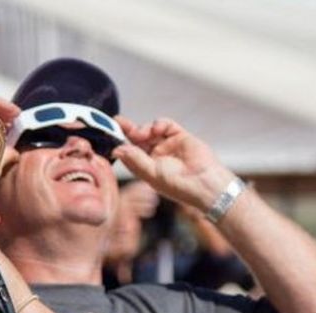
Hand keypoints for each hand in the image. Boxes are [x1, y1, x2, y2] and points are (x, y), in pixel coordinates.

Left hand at [113, 116, 235, 211]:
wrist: (205, 184)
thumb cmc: (179, 186)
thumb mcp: (152, 174)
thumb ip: (135, 160)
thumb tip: (117, 149)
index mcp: (147, 167)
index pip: (130, 151)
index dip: (120, 141)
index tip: (110, 131)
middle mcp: (156, 156)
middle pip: (138, 138)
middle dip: (129, 130)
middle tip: (119, 122)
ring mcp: (168, 145)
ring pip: (150, 130)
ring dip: (144, 129)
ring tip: (144, 133)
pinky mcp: (180, 136)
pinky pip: (166, 125)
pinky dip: (159, 124)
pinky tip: (157, 129)